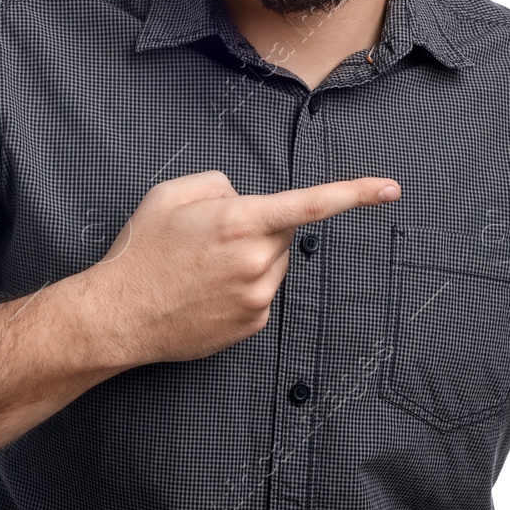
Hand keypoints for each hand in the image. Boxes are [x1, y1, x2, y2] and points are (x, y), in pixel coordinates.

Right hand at [83, 170, 400, 367]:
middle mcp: (256, 261)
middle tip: (211, 238)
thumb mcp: (172, 194)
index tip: (391, 189)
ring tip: (203, 269)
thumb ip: (219, 184)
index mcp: (240, 221)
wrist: (118, 315)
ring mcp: (257, 297)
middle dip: (259, 228)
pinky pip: (262, 293)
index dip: (355, 194)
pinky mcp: (253, 324)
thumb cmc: (142, 250)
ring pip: (274, 264)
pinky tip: (206, 292)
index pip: (311, 204)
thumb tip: (246, 200)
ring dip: (252, 258)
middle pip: (284, 232)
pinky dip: (243, 287)